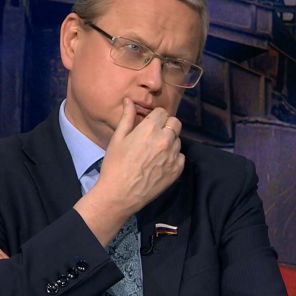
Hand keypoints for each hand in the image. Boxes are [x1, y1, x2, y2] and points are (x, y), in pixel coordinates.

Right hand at [74, 98, 183, 246]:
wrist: (119, 195)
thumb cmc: (115, 165)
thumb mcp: (118, 138)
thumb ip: (127, 117)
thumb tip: (129, 100)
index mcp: (150, 128)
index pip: (162, 112)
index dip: (155, 117)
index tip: (149, 125)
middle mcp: (165, 139)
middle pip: (175, 123)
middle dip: (166, 126)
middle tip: (154, 136)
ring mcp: (173, 155)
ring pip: (178, 140)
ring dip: (169, 142)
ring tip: (155, 153)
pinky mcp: (177, 169)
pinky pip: (180, 156)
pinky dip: (172, 158)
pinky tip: (159, 164)